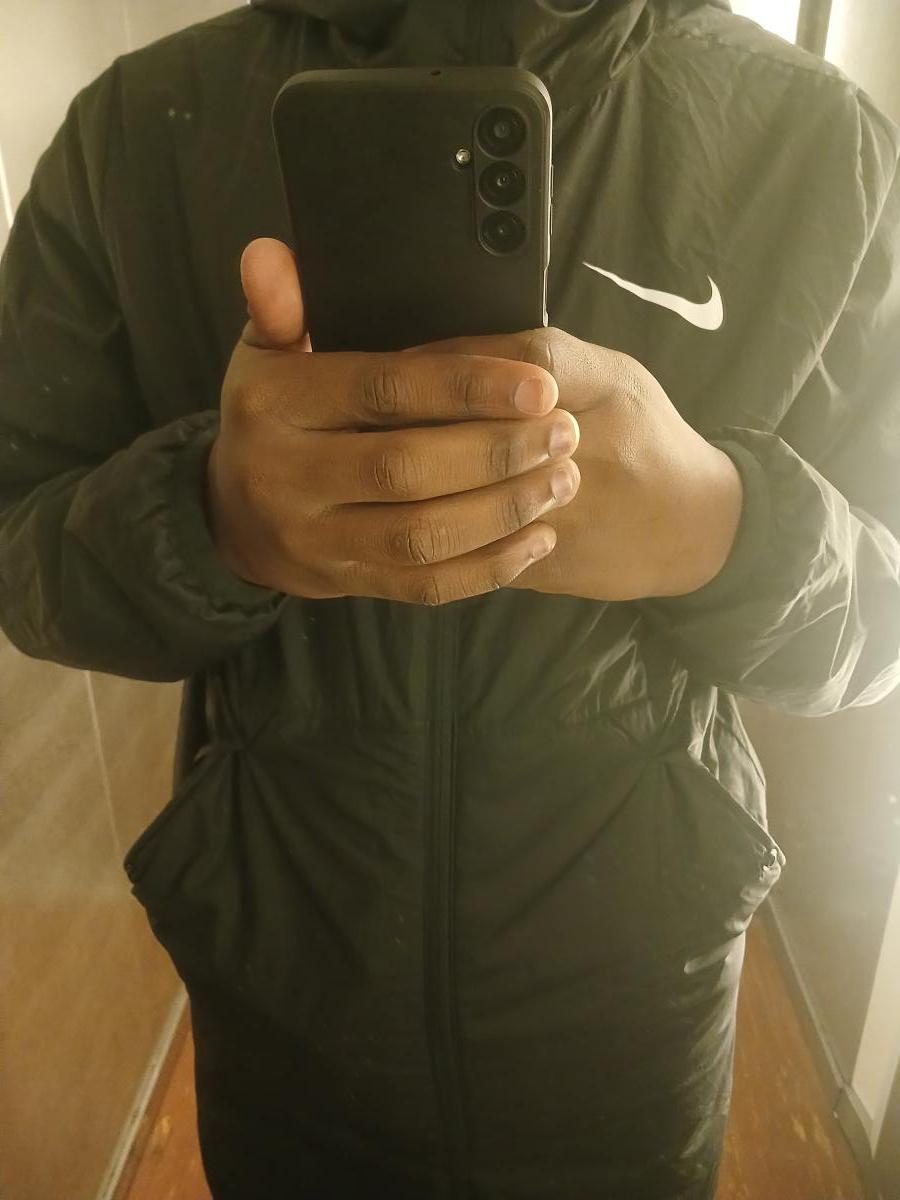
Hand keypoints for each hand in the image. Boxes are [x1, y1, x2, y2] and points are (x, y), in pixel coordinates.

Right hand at [206, 239, 583, 603]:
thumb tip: (272, 256)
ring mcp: (318, 539)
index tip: (538, 385)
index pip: (380, 390)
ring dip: (502, 511)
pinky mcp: (348, 582)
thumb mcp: (266, 353)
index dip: (464, 387)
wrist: (233, 518)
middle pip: (406, 469)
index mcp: (275, 405)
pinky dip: (488, 567)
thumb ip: (282, 306)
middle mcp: (288, 477)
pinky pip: (425, 586)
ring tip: (561, 480)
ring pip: (421, 536)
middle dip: (496, 452)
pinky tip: (537, 537)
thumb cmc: (272, 417)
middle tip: (563, 433)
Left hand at [402, 327, 744, 601]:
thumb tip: (435, 354)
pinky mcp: (555, 562)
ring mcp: (570, 509)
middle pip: (479, 432)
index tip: (393, 371)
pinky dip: (435, 534)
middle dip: (412, 430)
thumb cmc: (641, 434)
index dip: (446, 368)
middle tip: (361, 429)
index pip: (514, 363)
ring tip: (372, 477)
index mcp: (602, 384)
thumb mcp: (608, 375)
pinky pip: (479, 549)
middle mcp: (586, 444)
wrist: (694, 523)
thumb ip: (536, 359)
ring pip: (472, 497)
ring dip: (414, 488)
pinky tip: (404, 519)